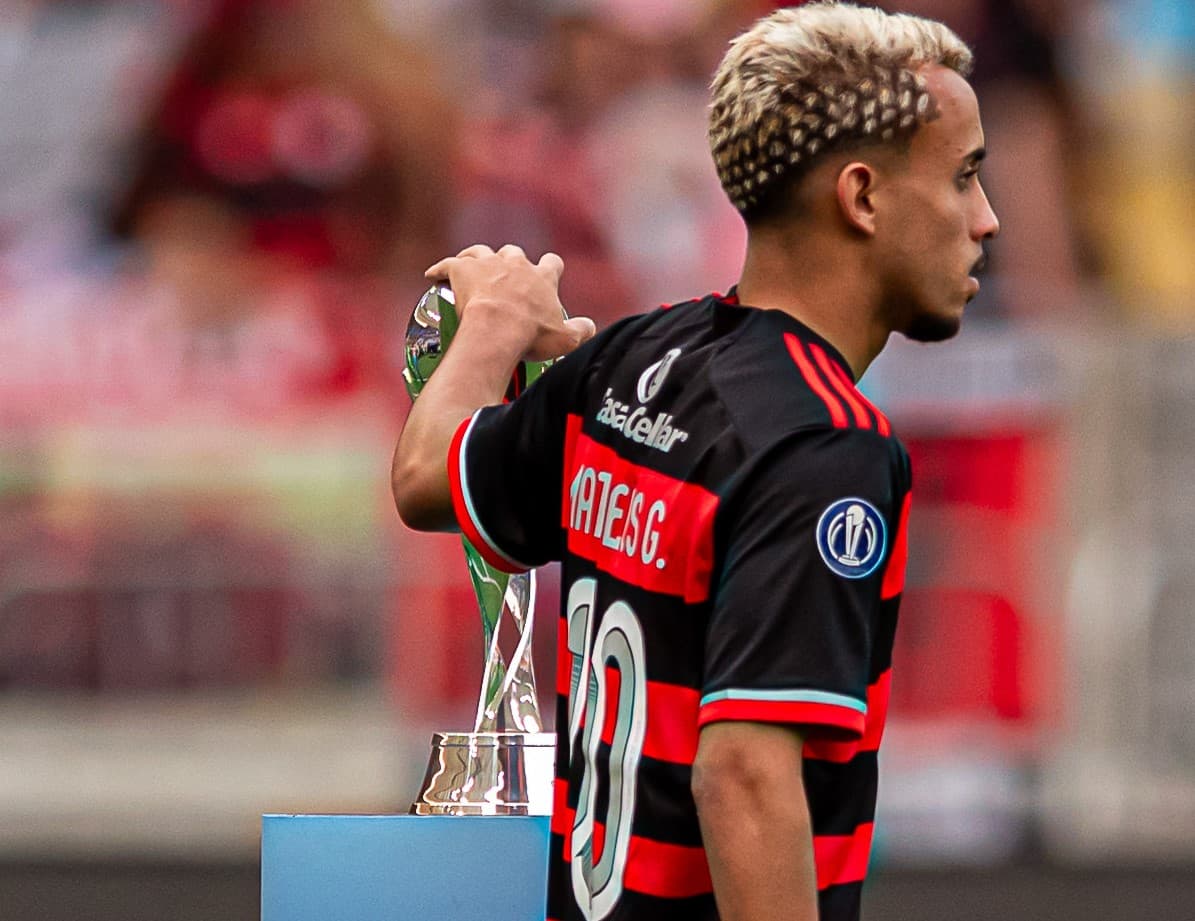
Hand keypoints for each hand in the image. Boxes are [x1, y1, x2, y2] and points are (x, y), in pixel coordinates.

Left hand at [425, 244, 596, 361]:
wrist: (497, 331)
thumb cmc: (531, 336)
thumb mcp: (566, 339)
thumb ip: (581, 331)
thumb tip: (590, 327)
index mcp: (542, 277)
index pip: (552, 263)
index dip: (549, 268)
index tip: (547, 275)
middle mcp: (516, 263)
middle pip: (514, 253)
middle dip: (511, 261)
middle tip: (505, 278)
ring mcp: (488, 264)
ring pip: (481, 251)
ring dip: (477, 258)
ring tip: (471, 268)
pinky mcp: (462, 270)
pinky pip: (448, 264)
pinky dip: (440, 269)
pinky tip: (433, 276)